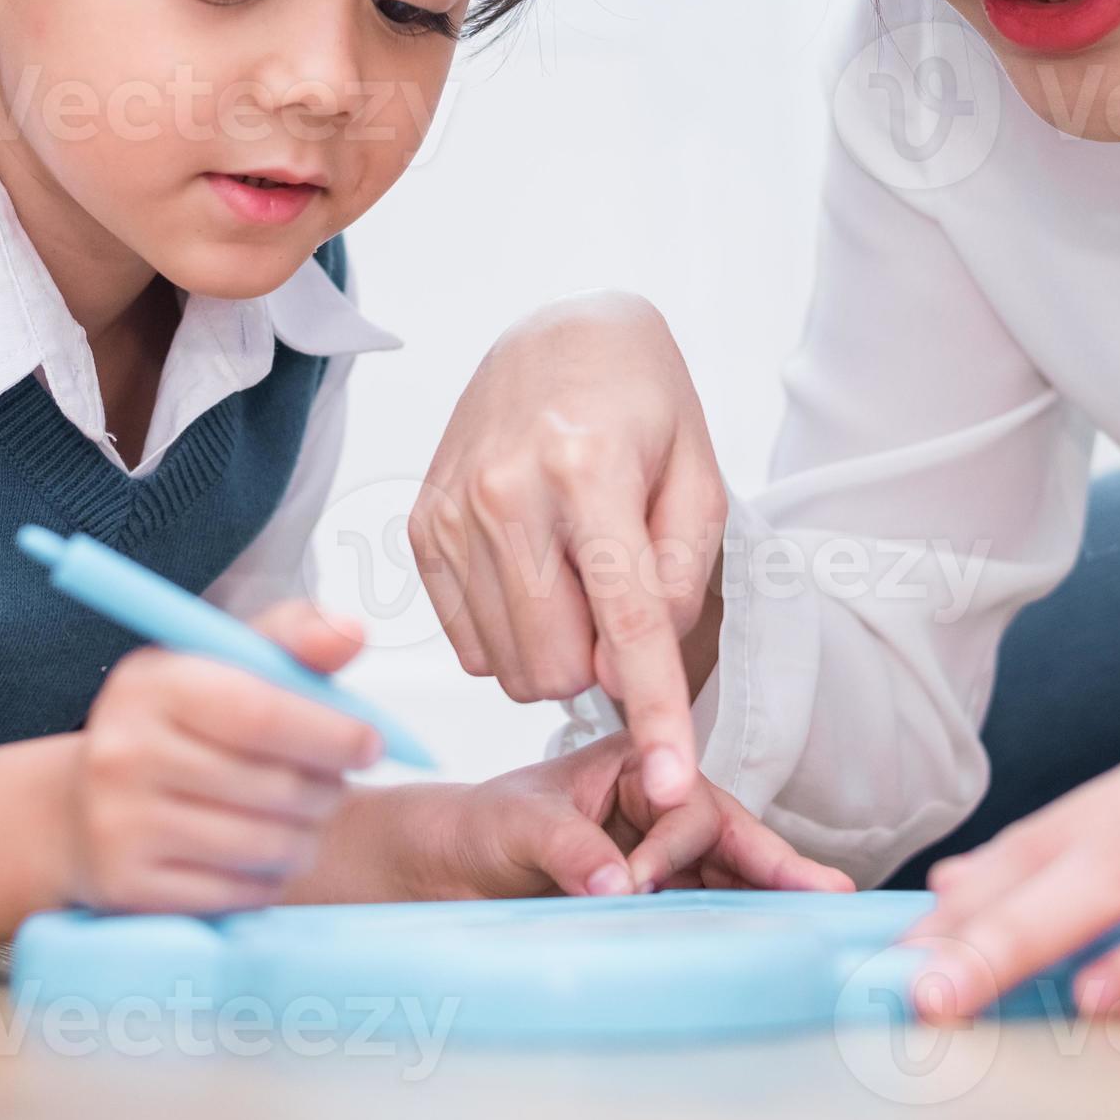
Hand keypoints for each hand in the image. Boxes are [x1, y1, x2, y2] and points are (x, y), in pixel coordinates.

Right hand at [63, 601, 384, 915]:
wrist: (78, 812)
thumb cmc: (177, 730)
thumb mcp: (222, 667)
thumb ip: (293, 642)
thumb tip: (352, 633)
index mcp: (152, 683)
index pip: (260, 712)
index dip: (331, 732)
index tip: (371, 743)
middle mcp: (124, 752)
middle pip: (272, 785)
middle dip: (328, 790)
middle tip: (336, 786)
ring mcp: (118, 825)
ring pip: (265, 846)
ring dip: (307, 838)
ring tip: (304, 820)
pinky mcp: (128, 889)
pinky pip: (240, 893)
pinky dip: (270, 879)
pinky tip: (262, 857)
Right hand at [409, 293, 727, 811]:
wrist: (556, 335)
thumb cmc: (642, 406)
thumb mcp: (699, 476)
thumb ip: (678, 579)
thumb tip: (629, 672)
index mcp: (588, 469)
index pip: (628, 622)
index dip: (658, 714)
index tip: (671, 784)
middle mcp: (505, 491)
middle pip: (556, 666)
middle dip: (601, 665)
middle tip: (621, 599)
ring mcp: (451, 512)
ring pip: (510, 668)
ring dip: (558, 650)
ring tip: (576, 574)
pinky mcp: (421, 529)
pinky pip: (469, 645)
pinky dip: (512, 635)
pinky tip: (533, 573)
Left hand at [423, 733, 854, 900]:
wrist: (436, 873)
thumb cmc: (473, 827)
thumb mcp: (515, 828)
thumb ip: (567, 847)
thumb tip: (617, 883)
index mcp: (630, 764)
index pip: (683, 800)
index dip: (674, 845)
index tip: (635, 884)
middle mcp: (652, 804)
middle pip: (724, 835)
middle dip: (770, 865)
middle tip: (826, 892)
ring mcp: (654, 852)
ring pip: (722, 872)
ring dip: (759, 896)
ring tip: (816, 918)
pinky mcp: (647, 895)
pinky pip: (698, 905)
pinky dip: (728, 921)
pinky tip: (761, 941)